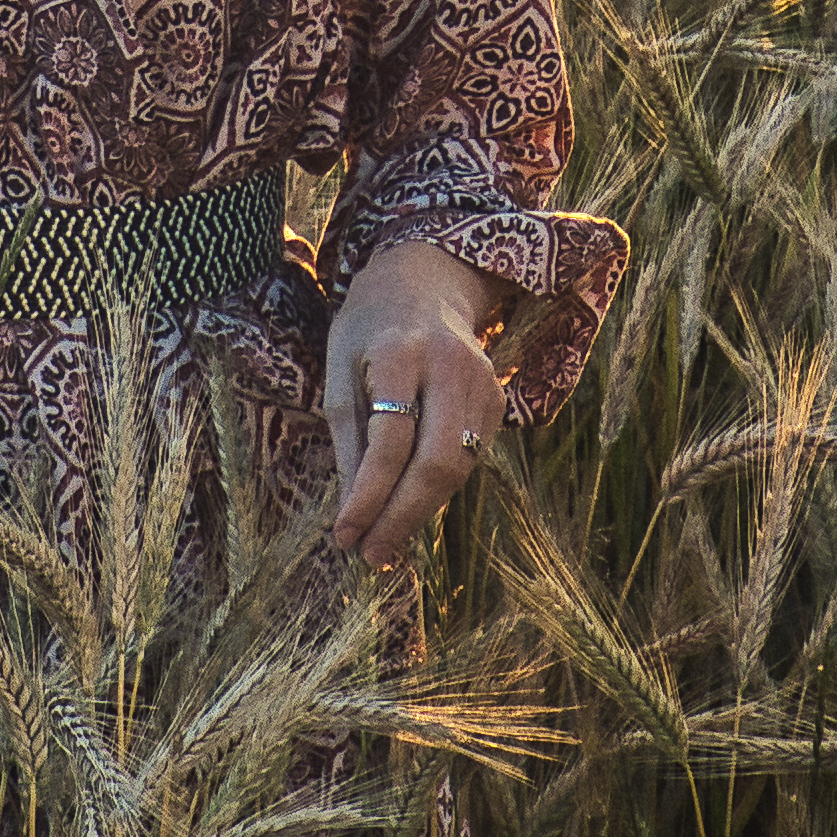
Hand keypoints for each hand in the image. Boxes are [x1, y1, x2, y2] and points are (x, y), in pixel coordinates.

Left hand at [322, 237, 511, 561]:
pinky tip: (411, 502)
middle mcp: (448, 364)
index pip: (389, 439)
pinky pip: (472, 457)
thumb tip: (353, 513)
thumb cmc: (368, 328)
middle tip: (371, 554)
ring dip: (421, 512)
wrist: (423, 282)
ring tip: (385, 539)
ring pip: (459, 466)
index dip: (368, 494)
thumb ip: (349, 438)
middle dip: (402, 517)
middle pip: (436, 460)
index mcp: (398, 351)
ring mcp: (481, 380)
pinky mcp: (497, 396)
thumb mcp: (340, 367)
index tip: (344, 534)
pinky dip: (440, 488)